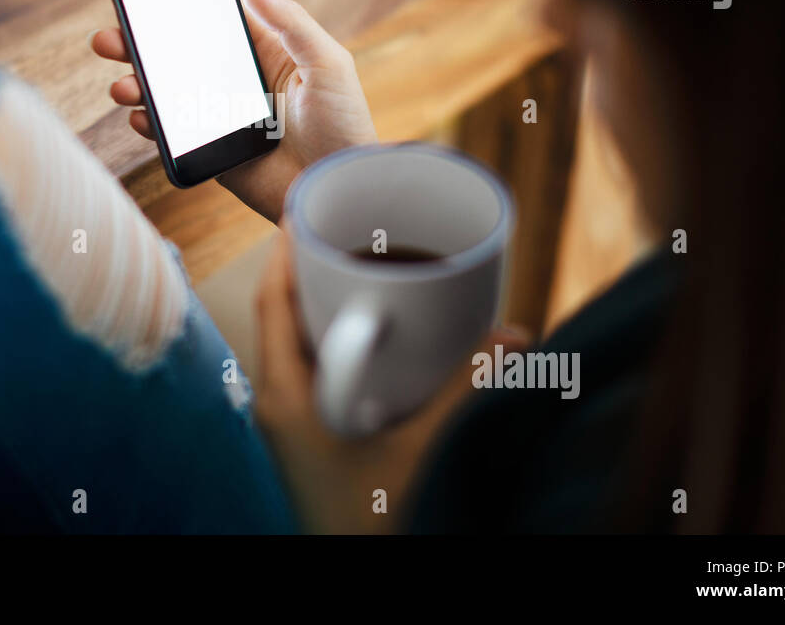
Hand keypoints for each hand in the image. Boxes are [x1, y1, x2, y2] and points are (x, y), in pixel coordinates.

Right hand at [90, 0, 376, 222]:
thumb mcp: (327, 62)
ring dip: (138, 86)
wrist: (338, 193)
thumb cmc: (345, 125)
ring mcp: (222, 116)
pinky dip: (150, 126)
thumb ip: (289, 20)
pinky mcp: (213, 151)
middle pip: (179, 55)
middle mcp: (238, 80)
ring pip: (168, 94)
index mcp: (265, 51)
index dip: (178, 9)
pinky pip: (173, 135)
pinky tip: (140, 117)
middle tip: (109, 39)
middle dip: (140, 46)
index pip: (213, 21)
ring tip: (123, 85)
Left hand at [253, 232, 529, 533]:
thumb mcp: (422, 447)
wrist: (355, 576)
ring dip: (323, 309)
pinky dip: (337, 346)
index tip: (303, 209)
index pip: (271, 302)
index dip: (282, 251)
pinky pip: (314, 376)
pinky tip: (374, 342)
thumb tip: (513, 337)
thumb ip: (466, 388)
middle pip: (282, 317)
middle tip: (346, 234)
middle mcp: (277, 403)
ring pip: (297, 347)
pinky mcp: (309, 441)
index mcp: (284, 394)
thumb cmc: (373, 519)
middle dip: (309, 271)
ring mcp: (290, 424)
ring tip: (360, 273)